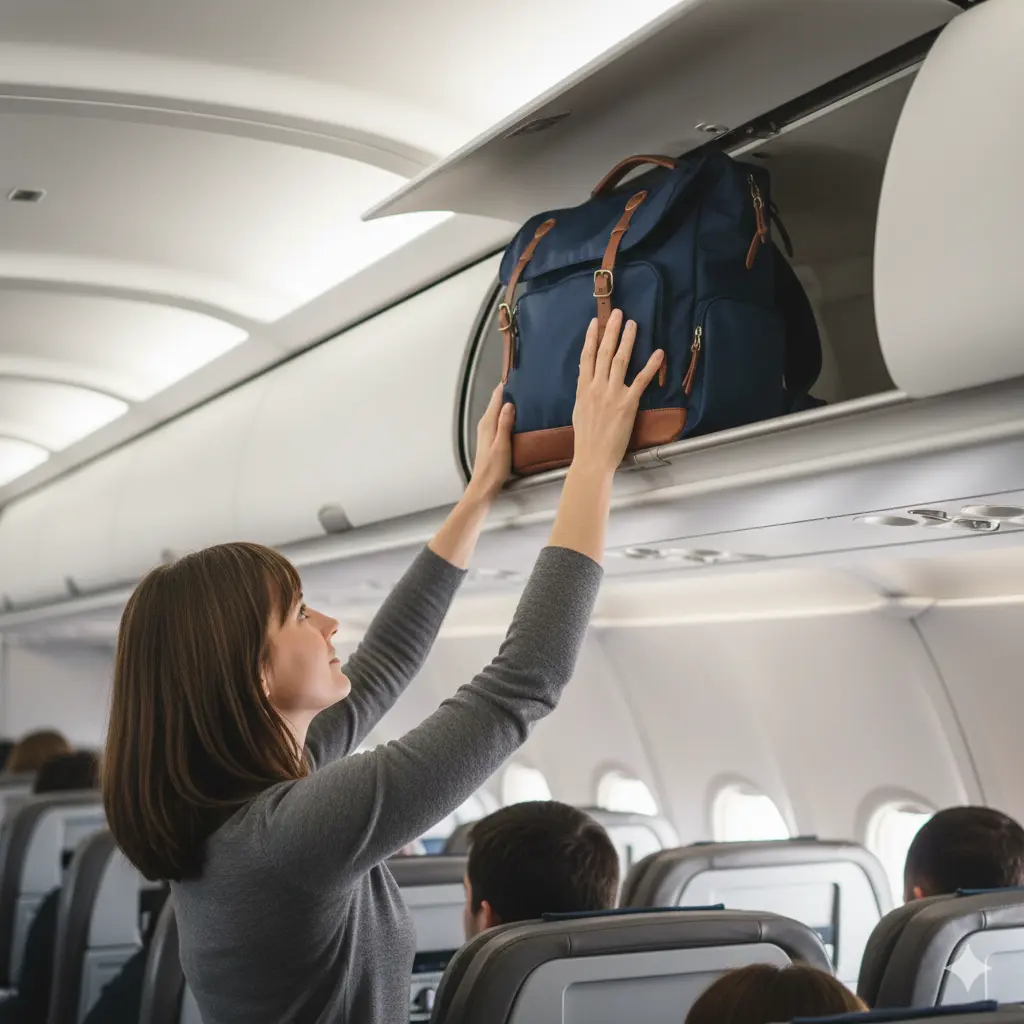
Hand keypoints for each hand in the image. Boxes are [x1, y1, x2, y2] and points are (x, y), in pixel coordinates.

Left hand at [465, 383, 513, 503]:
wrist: (484, 485)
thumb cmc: (493, 468)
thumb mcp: (502, 445)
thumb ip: (505, 423)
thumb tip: (509, 404)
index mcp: (488, 423)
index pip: (496, 398)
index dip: (504, 386)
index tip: (515, 375)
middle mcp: (485, 424)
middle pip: (496, 402)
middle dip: (507, 392)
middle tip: (523, 383)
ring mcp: (487, 431)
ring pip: (498, 410)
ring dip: (507, 402)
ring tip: (523, 395)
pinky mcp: (491, 437)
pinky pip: (499, 419)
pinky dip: (507, 413)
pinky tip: (516, 415)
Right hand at [571, 310, 663, 475]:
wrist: (592, 457)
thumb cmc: (586, 438)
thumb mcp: (579, 410)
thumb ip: (583, 391)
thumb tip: (586, 376)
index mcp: (583, 389)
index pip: (587, 357)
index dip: (591, 337)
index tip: (595, 322)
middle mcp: (596, 387)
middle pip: (604, 352)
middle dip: (611, 331)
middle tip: (618, 314)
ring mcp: (612, 394)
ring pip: (620, 360)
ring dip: (628, 340)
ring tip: (633, 325)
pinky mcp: (628, 404)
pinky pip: (640, 380)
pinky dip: (650, 365)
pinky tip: (658, 353)